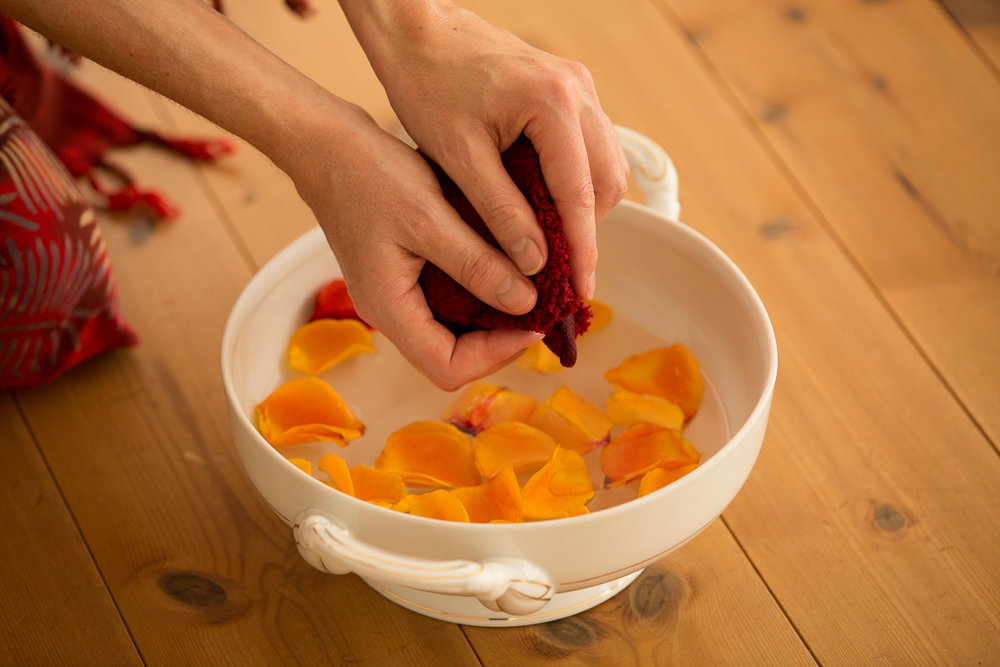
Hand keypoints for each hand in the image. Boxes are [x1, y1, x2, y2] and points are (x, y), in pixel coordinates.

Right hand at [289, 102, 543, 389]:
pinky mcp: (400, 277)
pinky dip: (476, 296)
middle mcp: (388, 312)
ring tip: (529, 292)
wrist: (328, 146)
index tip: (535, 323)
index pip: (447, 367)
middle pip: (450, 358)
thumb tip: (524, 304)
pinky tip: (502, 271)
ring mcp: (393, 296)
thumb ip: (476, 264)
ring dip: (490, 320)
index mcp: (388, 308)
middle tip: (540, 310)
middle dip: (499, 341)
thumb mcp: (430, 217)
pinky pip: (444, 304)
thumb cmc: (371, 176)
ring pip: (449, 333)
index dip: (497, 355)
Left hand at [340, 0, 629, 299]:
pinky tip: (547, 203)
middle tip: (561, 271)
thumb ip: (500, 212)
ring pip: (605, 164)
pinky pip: (590, 145)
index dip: (583, 250)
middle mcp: (578, 91)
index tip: (581, 290)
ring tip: (552, 243)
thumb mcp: (459, 158)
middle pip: (607, 182)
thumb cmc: (428, 84)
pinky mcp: (570, 88)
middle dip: (587, 230)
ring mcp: (578, 86)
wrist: (418, 32)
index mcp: (553, 105)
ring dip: (585, 206)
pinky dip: (577, 180)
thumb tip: (534, 263)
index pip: (581, 195)